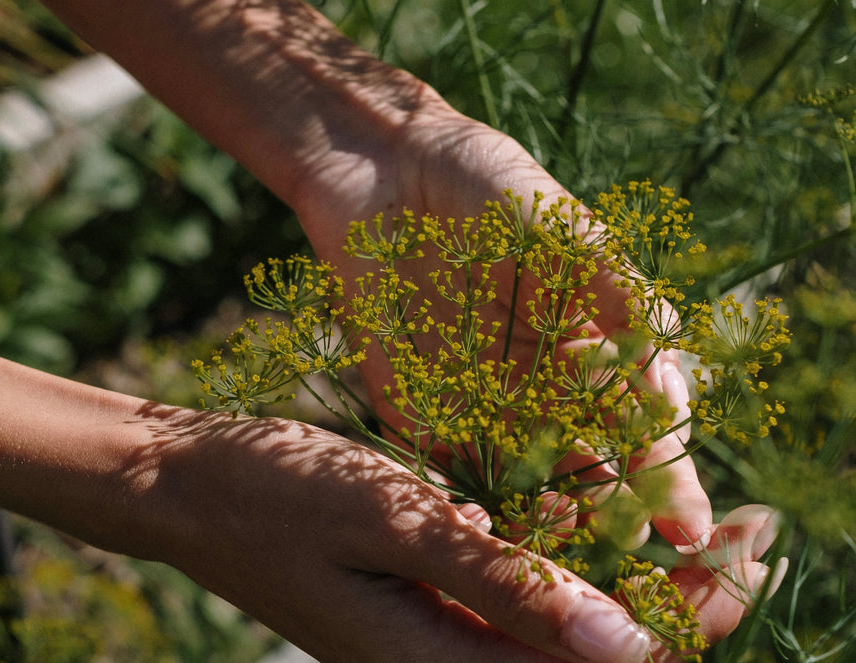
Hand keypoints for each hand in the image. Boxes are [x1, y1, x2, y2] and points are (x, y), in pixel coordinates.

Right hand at [107, 405, 778, 662]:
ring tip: (697, 519)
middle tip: (758, 527)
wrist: (185, 487)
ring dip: (633, 577)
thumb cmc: (273, 494)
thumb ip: (504, 584)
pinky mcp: (420, 605)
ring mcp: (430, 638)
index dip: (694, 615)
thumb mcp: (392, 523)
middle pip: (594, 654)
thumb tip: (628, 644)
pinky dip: (566, 560)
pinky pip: (515, 597)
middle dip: (686, 599)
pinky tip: (593, 511)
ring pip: (562, 625)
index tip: (758, 543)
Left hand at [290, 107, 710, 549]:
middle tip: (625, 553)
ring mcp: (478, 404)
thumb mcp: (563, 225)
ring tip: (561, 553)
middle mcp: (541, 387)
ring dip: (543, 522)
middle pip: (587, 470)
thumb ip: (616, 290)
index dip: (667, 477)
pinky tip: (484, 536)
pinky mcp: (415, 409)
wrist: (383, 172)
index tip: (687, 527)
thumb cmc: (486, 184)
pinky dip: (464, 506)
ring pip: (521, 484)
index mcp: (591, 348)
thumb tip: (669, 366)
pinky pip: (444, 471)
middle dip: (610, 516)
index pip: (641, 427)